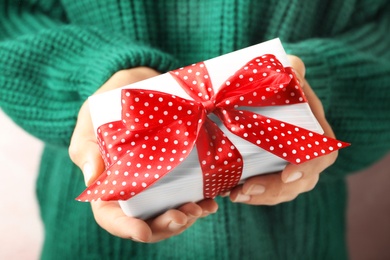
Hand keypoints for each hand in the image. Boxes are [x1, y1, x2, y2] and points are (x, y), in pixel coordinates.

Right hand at [69, 67, 217, 241]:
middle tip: (184, 215)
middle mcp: (132, 190)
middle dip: (165, 225)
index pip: (111, 216)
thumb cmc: (107, 104)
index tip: (143, 231)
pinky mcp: (175, 172)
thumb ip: (87, 148)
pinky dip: (201, 201)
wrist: (137, 85)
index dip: (126, 228)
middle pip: (146, 221)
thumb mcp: (90, 121)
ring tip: (202, 208)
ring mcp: (155, 183)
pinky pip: (187, 194)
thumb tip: (92, 179)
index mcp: (107, 185)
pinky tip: (213, 199)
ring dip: (187, 217)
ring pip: (169, 212)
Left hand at [228, 55, 338, 204]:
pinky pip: (266, 190)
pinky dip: (250, 194)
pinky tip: (229, 192)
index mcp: (315, 128)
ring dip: (259, 197)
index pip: (322, 153)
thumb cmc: (279, 80)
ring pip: (282, 191)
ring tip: (234, 195)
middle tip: (246, 190)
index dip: (308, 166)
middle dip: (275, 190)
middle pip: (301, 181)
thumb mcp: (286, 69)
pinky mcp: (271, 170)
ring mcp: (289, 164)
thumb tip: (291, 70)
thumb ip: (291, 69)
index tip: (287, 174)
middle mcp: (306, 151)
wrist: (266, 91)